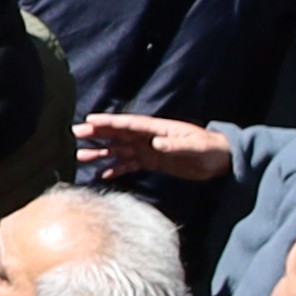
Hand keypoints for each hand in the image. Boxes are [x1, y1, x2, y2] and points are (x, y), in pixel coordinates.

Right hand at [73, 111, 231, 182]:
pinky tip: (102, 174)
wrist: (221, 161)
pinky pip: (129, 165)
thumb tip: (156, 143)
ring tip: (80, 156)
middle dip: (97, 134)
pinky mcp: (151, 163)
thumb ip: (176, 144)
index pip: (128, 124)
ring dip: (101, 153)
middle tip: (75, 134)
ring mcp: (148, 150)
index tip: (89, 120)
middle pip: (118, 135)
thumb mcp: (196, 146)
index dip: (109, 122)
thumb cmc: (210, 149)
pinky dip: (116, 169)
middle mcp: (148, 138)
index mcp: (156, 128)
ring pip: (119, 150)